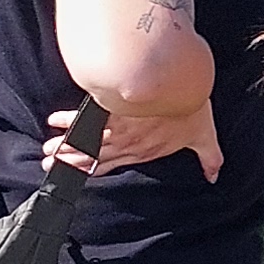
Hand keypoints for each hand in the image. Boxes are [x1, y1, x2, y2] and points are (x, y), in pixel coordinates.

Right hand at [49, 103, 224, 182]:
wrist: (182, 87)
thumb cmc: (192, 110)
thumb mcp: (205, 137)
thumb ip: (209, 158)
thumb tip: (215, 176)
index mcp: (143, 151)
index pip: (112, 164)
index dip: (92, 170)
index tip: (74, 173)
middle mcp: (126, 142)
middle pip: (92, 155)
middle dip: (70, 160)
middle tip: (49, 163)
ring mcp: (117, 126)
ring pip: (86, 139)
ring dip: (65, 144)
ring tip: (47, 149)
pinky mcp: (112, 109)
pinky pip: (86, 118)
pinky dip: (70, 120)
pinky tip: (56, 121)